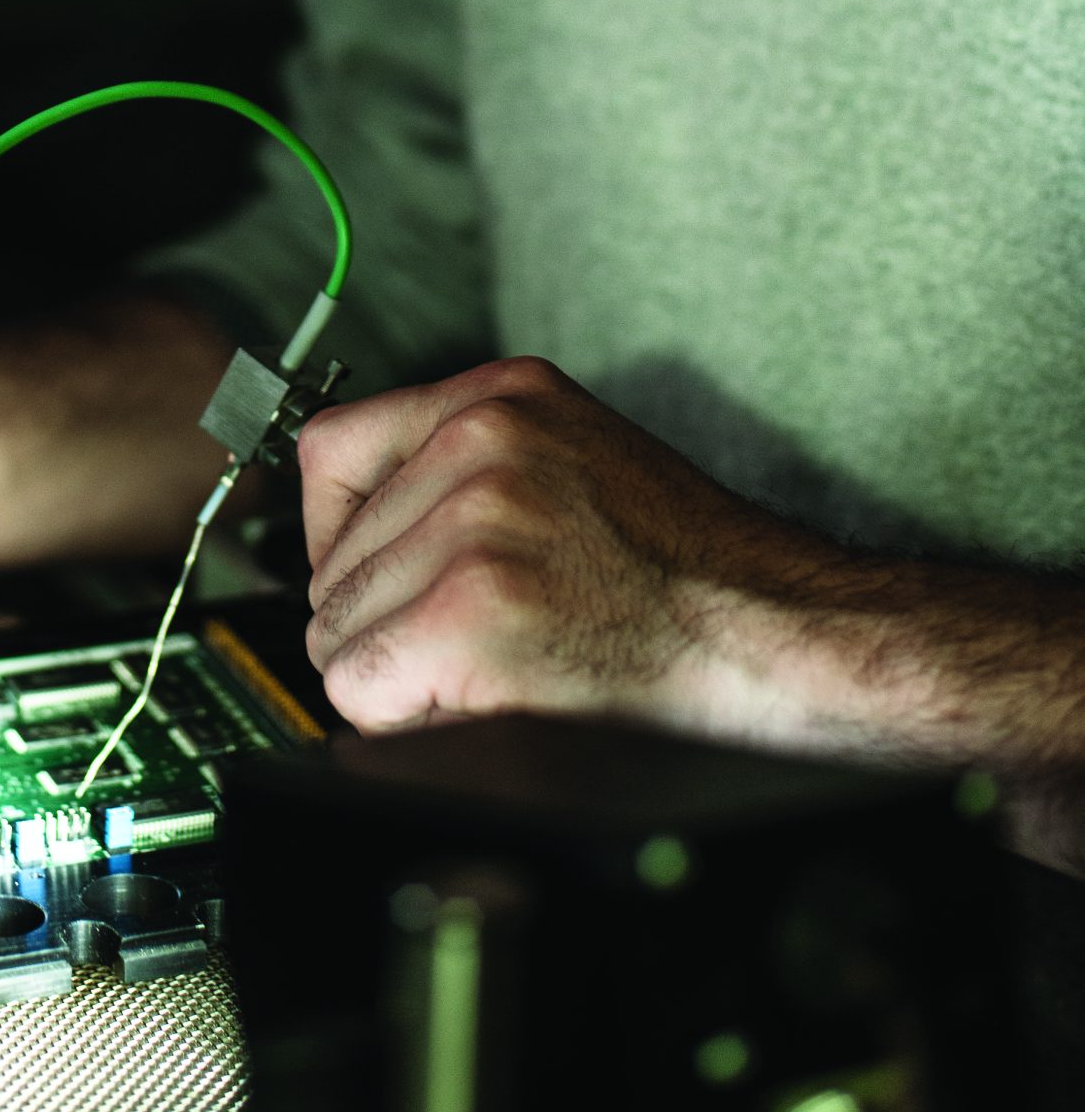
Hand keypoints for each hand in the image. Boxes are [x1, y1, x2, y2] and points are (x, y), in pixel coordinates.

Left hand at [299, 356, 825, 734]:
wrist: (779, 641)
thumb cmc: (695, 573)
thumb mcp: (576, 458)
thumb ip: (473, 463)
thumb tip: (354, 523)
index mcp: (502, 395)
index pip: (331, 451)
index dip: (344, 535)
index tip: (375, 574)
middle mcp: (482, 441)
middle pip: (332, 559)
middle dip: (382, 618)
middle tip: (471, 644)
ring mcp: (476, 524)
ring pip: (336, 629)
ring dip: (398, 673)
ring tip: (496, 668)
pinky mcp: (473, 613)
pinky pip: (360, 685)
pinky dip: (406, 715)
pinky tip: (486, 700)